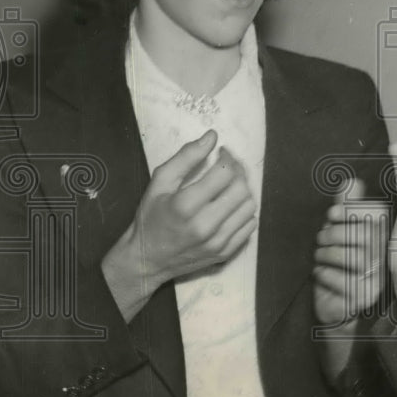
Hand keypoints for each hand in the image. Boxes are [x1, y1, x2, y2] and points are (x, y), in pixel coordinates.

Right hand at [101, 130, 257, 320]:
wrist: (147, 260)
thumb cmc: (151, 217)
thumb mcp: (160, 182)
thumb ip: (186, 157)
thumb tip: (212, 136)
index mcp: (185, 206)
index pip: (225, 173)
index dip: (228, 157)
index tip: (222, 153)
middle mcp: (204, 226)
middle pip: (241, 189)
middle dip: (238, 171)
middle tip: (229, 166)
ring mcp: (217, 243)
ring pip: (249, 207)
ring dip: (243, 190)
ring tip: (229, 185)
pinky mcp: (225, 253)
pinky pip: (249, 225)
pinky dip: (244, 211)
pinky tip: (230, 206)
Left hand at [313, 178, 390, 326]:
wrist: (335, 304)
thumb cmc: (339, 264)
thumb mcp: (340, 233)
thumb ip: (346, 208)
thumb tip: (351, 182)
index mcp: (380, 238)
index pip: (377, 218)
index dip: (353, 212)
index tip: (331, 214)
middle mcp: (383, 258)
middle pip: (366, 236)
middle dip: (336, 233)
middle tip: (320, 238)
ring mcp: (376, 279)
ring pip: (354, 258)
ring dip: (328, 254)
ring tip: (319, 255)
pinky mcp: (363, 298)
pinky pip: (344, 282)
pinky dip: (325, 274)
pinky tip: (319, 272)